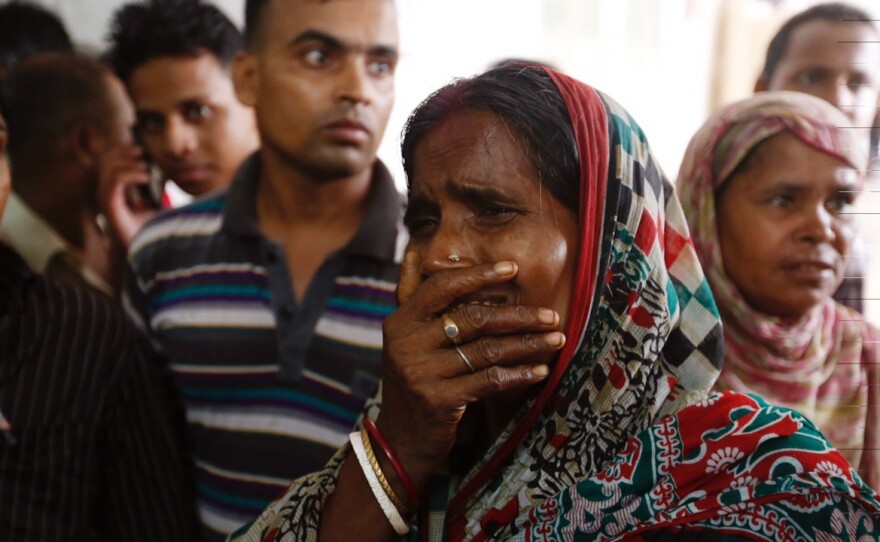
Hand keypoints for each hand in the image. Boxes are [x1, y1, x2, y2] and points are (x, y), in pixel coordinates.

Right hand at [97, 144, 159, 249]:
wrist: (149, 252)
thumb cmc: (153, 229)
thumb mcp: (159, 203)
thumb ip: (159, 188)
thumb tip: (170, 172)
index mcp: (116, 189)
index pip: (109, 162)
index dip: (121, 151)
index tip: (140, 150)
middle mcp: (108, 193)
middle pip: (105, 161)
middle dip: (122, 153)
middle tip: (142, 154)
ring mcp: (107, 201)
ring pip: (108, 169)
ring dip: (128, 164)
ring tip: (147, 170)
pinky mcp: (110, 208)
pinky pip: (113, 183)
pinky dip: (129, 175)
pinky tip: (145, 177)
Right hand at [376, 252, 564, 487]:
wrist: (400, 438)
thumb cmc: (413, 379)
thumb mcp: (404, 336)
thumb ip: (412, 295)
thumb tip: (417, 250)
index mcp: (401, 321)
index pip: (443, 287)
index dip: (478, 275)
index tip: (512, 269)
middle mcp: (407, 343)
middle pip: (473, 318)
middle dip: (517, 316)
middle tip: (551, 316)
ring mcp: (421, 373)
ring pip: (486, 350)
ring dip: (527, 344)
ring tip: (555, 339)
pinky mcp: (438, 400)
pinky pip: (489, 380)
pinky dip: (518, 374)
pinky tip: (540, 370)